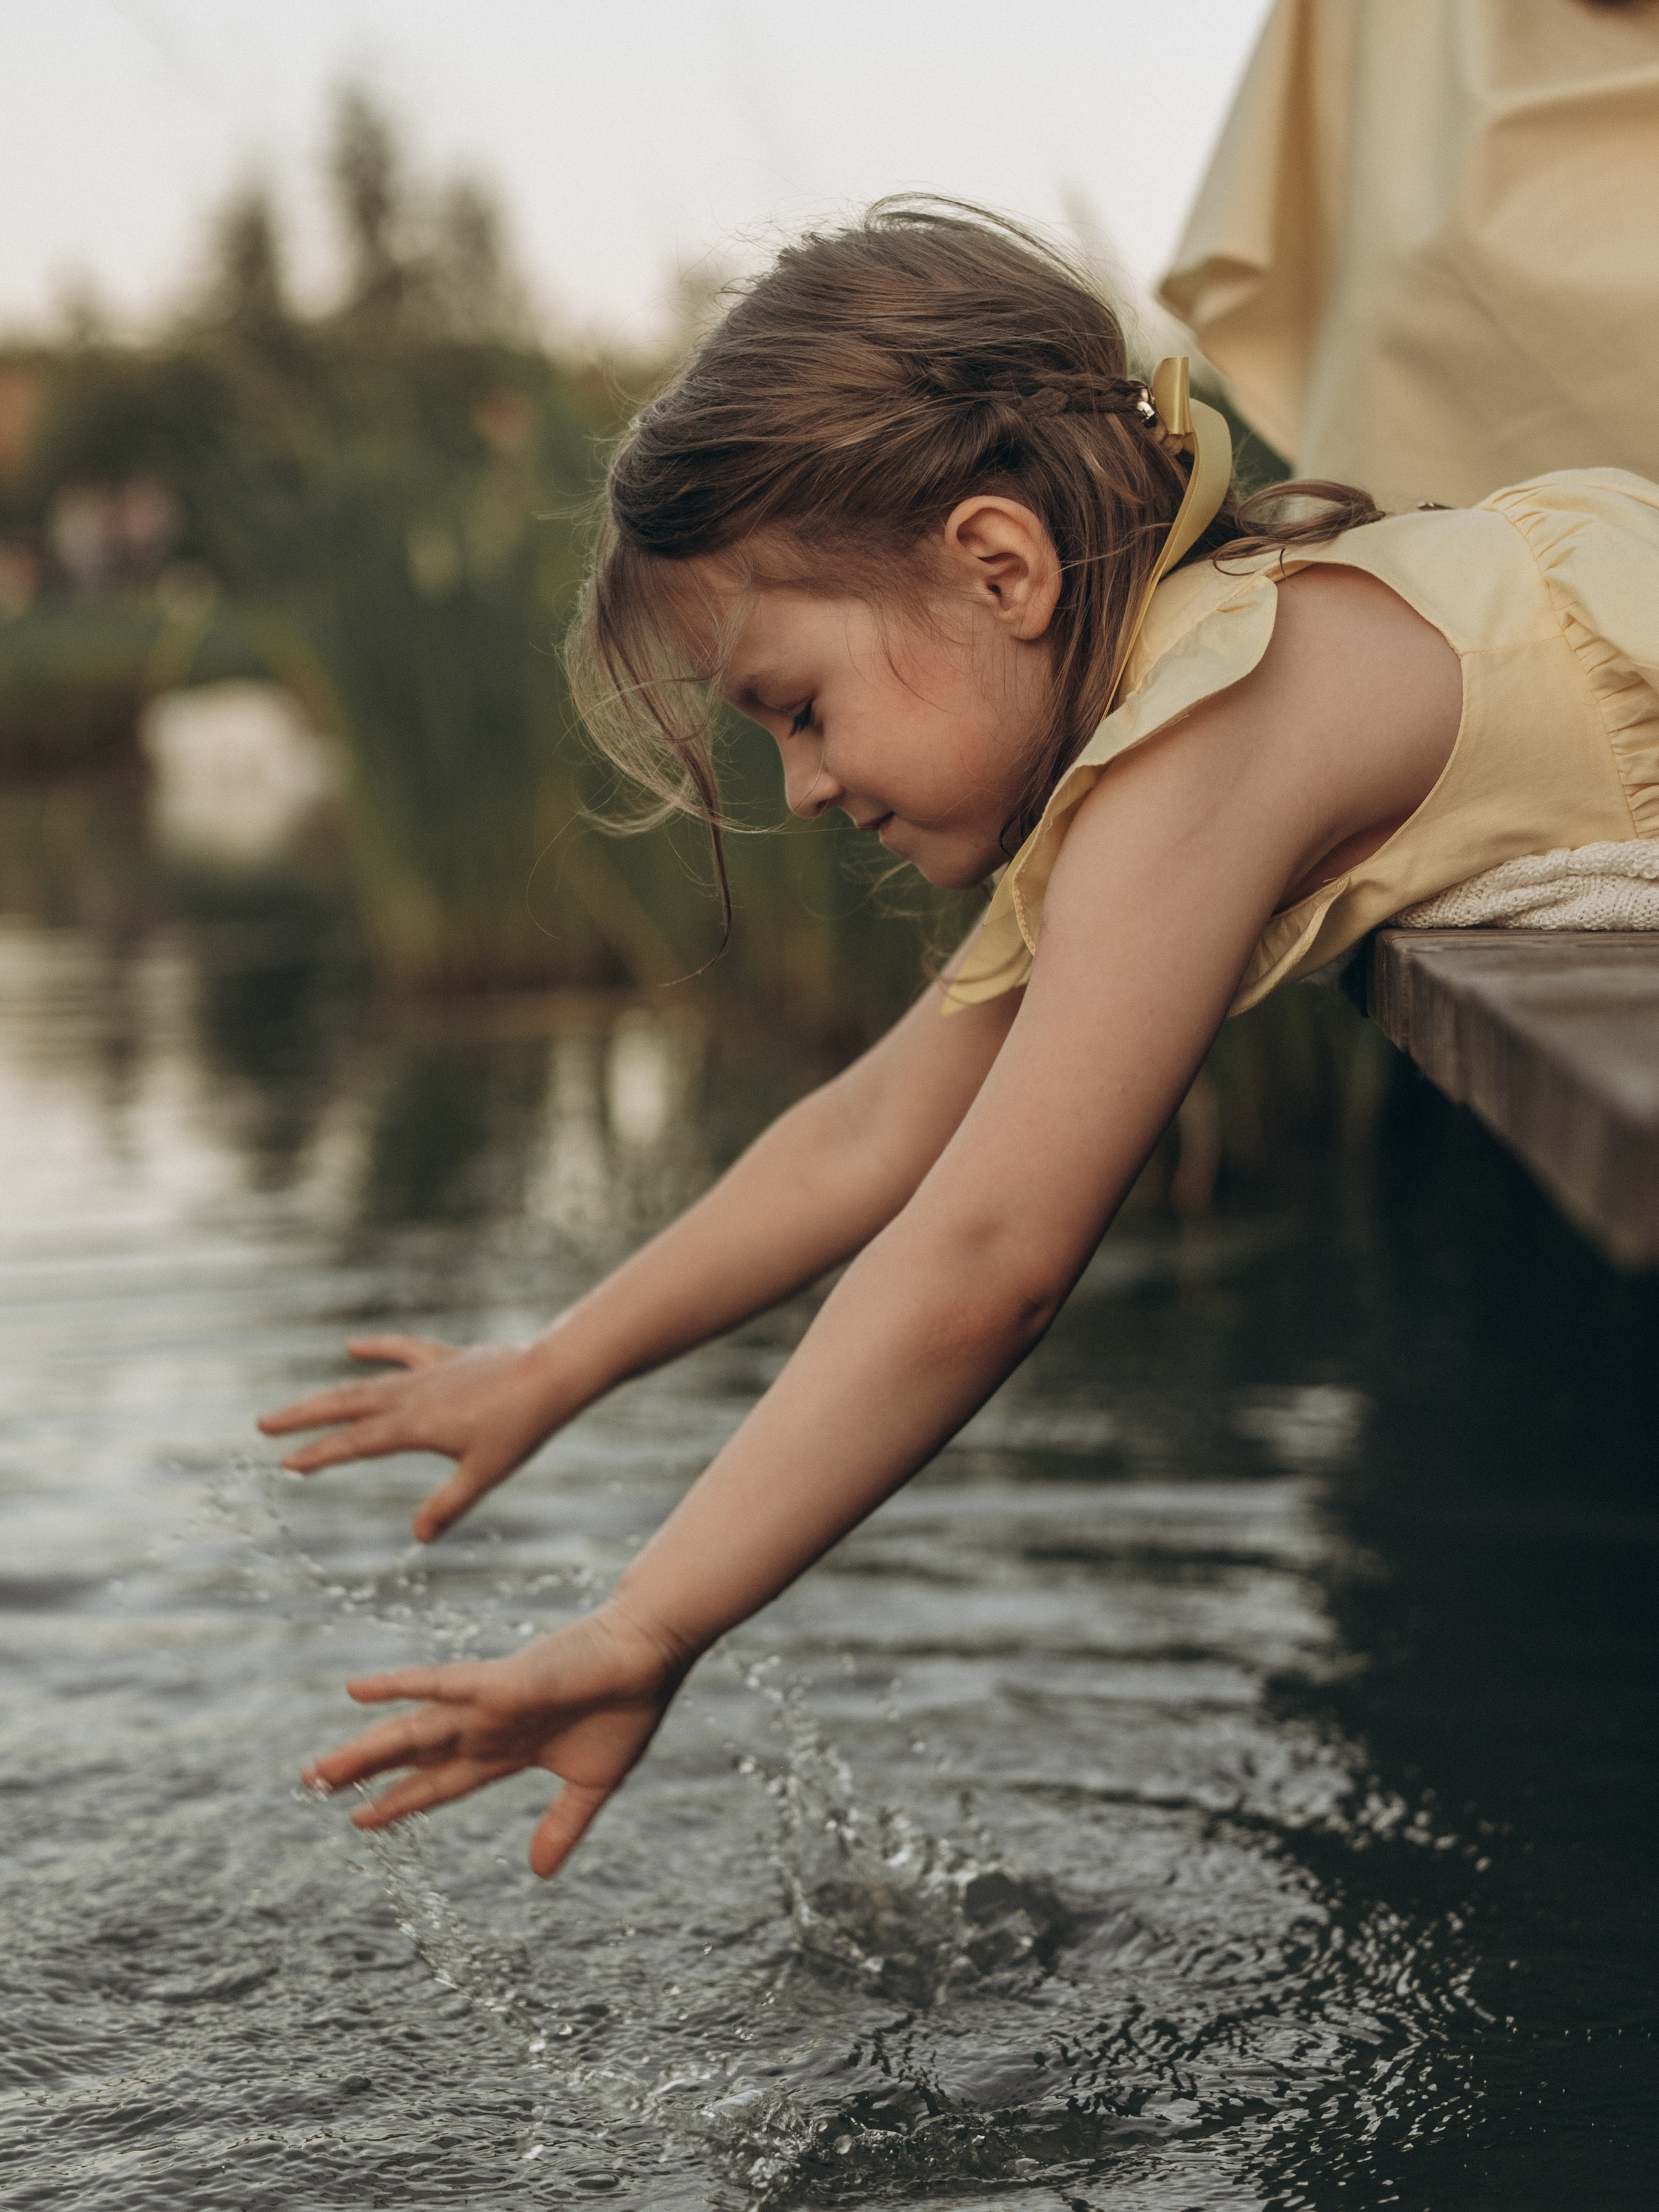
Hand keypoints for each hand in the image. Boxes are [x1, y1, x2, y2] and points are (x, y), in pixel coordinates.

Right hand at [257, 1335, 565, 1541]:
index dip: (319, 1455)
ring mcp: (427, 1373)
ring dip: (329, 1392)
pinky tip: (352, 1346)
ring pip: (366, 1382)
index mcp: (415, 1427)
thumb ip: (449, 1505)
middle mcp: (412, 1396)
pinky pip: (404, 1350)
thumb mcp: (485, 1473)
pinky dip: (377, 1348)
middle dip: (303, 1416)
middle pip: (345, 1405)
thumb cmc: (520, 1428)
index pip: (355, 1443)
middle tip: (263, 1424)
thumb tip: (418, 1538)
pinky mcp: (446, 1358)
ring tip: (297, 1402)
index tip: (286, 1464)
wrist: (550, 1374)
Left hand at [303, 1603, 685, 1876]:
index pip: (441, 1781)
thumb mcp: (592, 1784)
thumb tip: (539, 1874)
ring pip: (415, 1730)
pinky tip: (357, 1690)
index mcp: (507, 1750)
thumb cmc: (628, 1707)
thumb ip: (562, 1825)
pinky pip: (443, 1685)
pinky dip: (400, 1687)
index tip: (360, 1819)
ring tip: (315, 1771)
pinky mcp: (504, 1682)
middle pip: (414, 1755)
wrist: (653, 1656)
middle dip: (365, 1773)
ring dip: (366, 1750)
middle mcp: (488, 1726)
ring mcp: (491, 1703)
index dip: (402, 1801)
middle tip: (310, 1786)